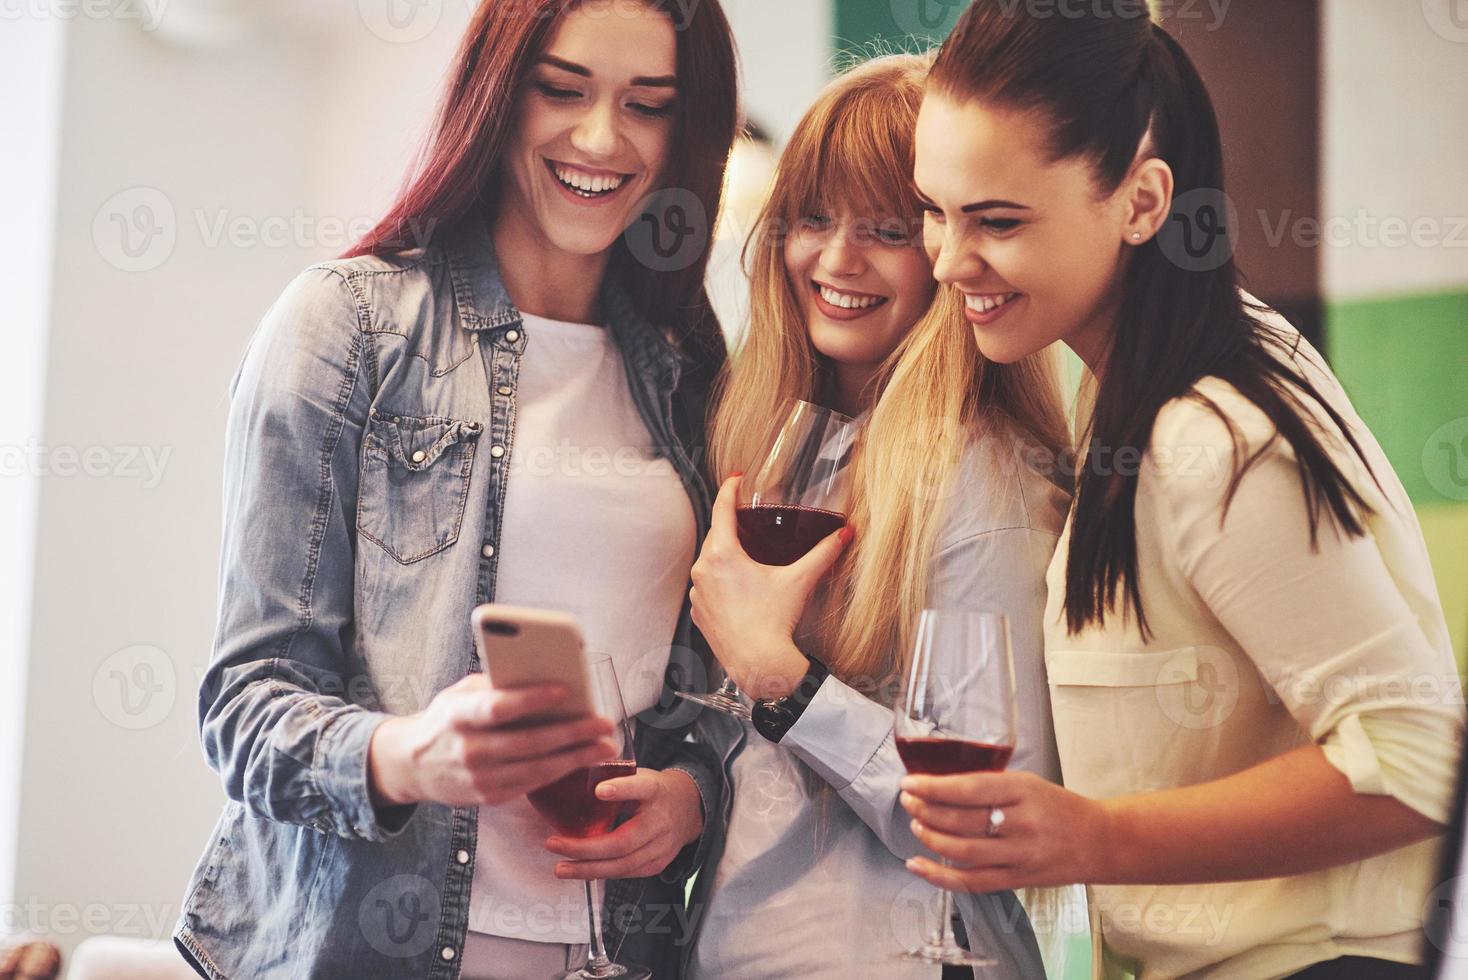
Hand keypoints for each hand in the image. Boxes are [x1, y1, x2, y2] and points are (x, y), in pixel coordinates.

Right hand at [368, 674, 618, 808]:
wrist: (412, 764)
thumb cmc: (446, 719)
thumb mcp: (460, 694)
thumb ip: (495, 685)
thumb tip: (543, 672)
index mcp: (458, 715)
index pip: (499, 707)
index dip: (533, 699)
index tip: (567, 689)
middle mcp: (467, 749)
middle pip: (528, 742)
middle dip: (572, 733)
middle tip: (604, 723)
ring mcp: (478, 778)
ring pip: (536, 769)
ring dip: (576, 758)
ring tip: (605, 745)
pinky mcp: (488, 797)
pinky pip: (532, 785)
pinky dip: (560, 772)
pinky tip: (581, 760)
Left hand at [545, 768, 703, 879]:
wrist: (689, 809)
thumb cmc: (655, 790)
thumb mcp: (639, 775)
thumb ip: (613, 777)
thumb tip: (574, 770)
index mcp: (655, 791)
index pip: (641, 788)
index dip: (621, 789)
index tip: (599, 790)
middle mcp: (661, 821)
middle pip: (623, 841)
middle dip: (586, 848)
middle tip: (555, 844)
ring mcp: (661, 847)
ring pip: (622, 865)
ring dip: (588, 868)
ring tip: (561, 868)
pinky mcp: (657, 864)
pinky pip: (625, 873)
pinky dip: (600, 873)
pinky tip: (580, 871)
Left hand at [689, 474, 852, 697]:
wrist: (759, 664)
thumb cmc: (774, 622)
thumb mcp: (799, 581)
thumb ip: (823, 553)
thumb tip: (844, 534)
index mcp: (723, 555)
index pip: (722, 510)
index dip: (730, 490)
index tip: (736, 478)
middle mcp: (703, 571)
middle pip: (715, 535)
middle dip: (731, 525)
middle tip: (748, 520)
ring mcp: (698, 594)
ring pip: (709, 562)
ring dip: (724, 554)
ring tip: (745, 555)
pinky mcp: (699, 613)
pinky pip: (706, 586)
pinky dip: (719, 579)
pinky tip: (738, 587)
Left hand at [899, 770, 1114, 891]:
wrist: (1099, 841)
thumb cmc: (1060, 807)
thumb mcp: (1028, 783)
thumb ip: (990, 785)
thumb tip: (940, 785)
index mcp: (1024, 791)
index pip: (971, 788)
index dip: (934, 787)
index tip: (910, 783)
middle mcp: (1022, 824)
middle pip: (963, 820)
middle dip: (926, 810)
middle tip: (908, 801)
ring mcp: (1020, 856)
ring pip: (963, 851)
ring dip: (931, 838)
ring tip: (915, 825)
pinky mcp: (1017, 880)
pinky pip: (972, 881)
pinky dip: (940, 876)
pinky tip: (918, 865)